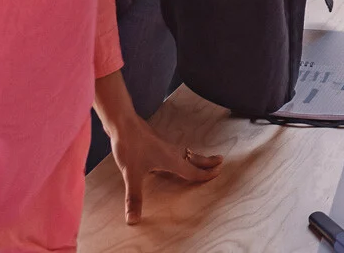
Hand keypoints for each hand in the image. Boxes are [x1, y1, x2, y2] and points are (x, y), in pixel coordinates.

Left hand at [105, 115, 221, 223]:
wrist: (123, 123)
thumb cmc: (130, 146)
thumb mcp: (131, 175)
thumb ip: (134, 198)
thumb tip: (133, 220)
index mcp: (172, 160)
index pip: (193, 171)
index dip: (206, 174)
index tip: (218, 173)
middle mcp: (172, 152)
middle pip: (195, 158)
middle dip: (208, 161)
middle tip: (220, 161)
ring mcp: (165, 145)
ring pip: (187, 153)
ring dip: (197, 157)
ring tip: (201, 160)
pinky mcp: (157, 142)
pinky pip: (176, 150)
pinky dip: (184, 154)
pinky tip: (174, 156)